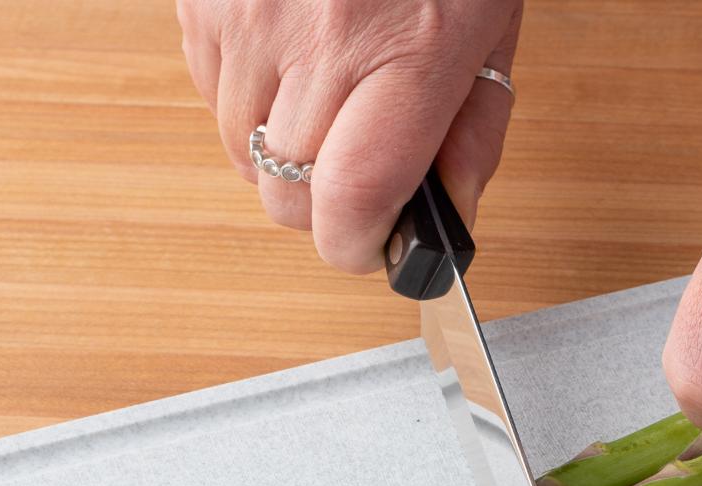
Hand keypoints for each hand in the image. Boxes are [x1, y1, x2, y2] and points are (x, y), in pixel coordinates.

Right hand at [178, 0, 524, 271]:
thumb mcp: (491, 26)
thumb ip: (475, 130)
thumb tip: (449, 221)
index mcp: (409, 47)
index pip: (354, 199)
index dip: (357, 246)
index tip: (373, 245)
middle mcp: (321, 34)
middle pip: (288, 196)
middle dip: (322, 205)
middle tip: (357, 168)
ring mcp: (247, 15)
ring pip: (241, 153)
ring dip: (280, 148)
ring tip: (326, 91)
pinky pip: (210, 92)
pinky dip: (246, 95)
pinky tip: (290, 50)